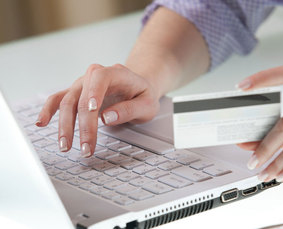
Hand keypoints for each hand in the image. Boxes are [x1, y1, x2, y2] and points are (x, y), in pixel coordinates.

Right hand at [36, 64, 159, 156]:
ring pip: (67, 102)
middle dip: (82, 125)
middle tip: (86, 148)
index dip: (94, 93)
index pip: (100, 78)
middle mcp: (95, 76)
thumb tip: (107, 117)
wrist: (137, 88)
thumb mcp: (147, 104)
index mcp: (116, 73)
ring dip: (64, 125)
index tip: (93, 111)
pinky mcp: (76, 94)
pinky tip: (41, 123)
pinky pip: (58, 100)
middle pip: (82, 97)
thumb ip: (130, 109)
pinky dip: (48, 111)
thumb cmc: (142, 96)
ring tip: (65, 146)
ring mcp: (83, 84)